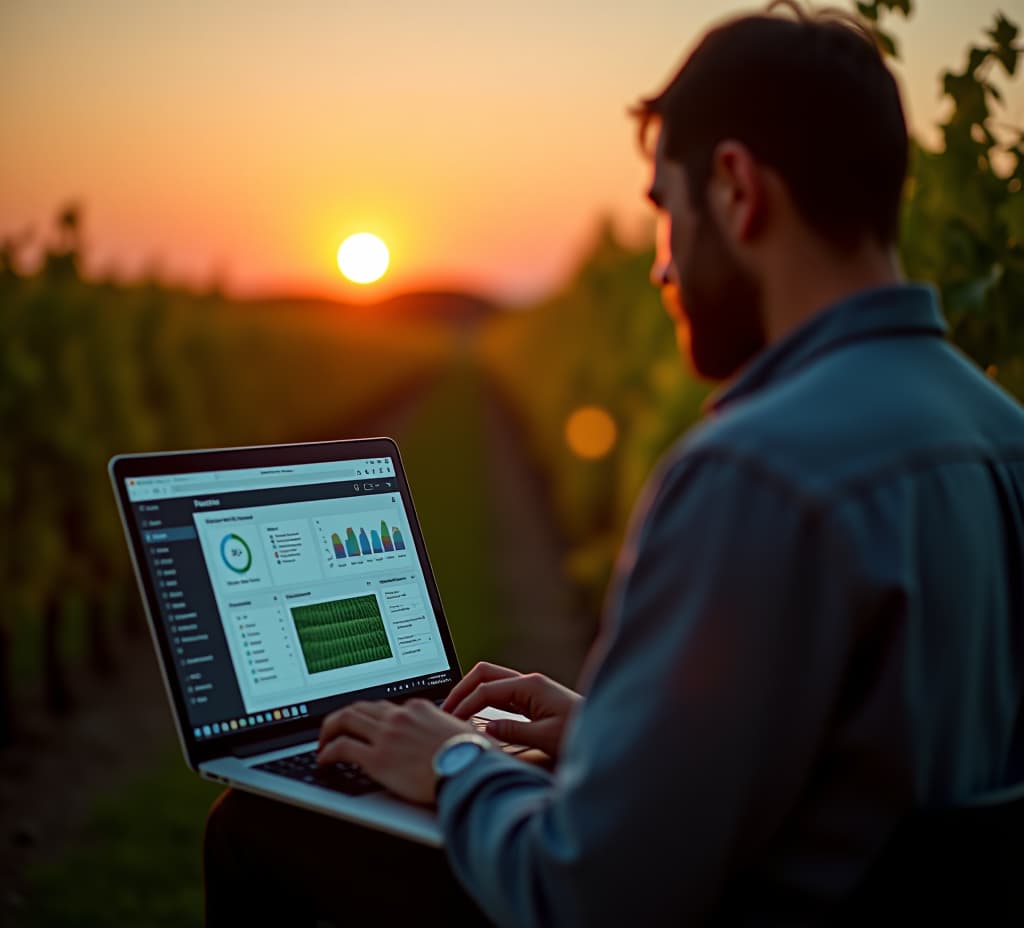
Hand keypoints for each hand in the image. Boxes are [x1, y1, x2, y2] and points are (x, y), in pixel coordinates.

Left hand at [317, 698, 474, 804]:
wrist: (469, 771)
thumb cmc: (473, 757)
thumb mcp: (464, 732)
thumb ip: (450, 729)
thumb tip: (456, 734)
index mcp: (419, 708)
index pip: (387, 706)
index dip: (373, 716)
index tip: (367, 726)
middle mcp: (399, 716)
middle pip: (362, 706)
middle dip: (344, 716)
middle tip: (336, 728)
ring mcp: (386, 735)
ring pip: (346, 719)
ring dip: (330, 729)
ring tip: (324, 740)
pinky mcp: (377, 758)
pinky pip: (342, 747)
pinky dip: (328, 751)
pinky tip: (324, 758)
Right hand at [442, 661, 582, 759]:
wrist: (606, 734)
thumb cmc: (580, 734)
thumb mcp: (546, 737)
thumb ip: (513, 731)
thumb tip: (484, 728)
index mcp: (530, 686)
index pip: (486, 690)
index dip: (465, 705)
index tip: (450, 723)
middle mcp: (528, 683)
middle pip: (484, 674)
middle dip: (462, 690)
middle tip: (445, 711)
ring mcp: (530, 689)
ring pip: (490, 681)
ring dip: (471, 693)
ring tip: (454, 713)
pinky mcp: (532, 699)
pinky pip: (500, 694)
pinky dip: (483, 702)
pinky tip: (475, 718)